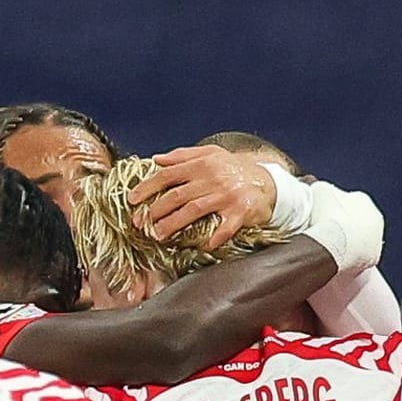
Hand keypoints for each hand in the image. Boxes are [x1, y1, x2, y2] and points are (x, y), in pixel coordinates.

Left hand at [129, 146, 276, 249]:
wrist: (269, 183)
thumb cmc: (235, 170)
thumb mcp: (211, 154)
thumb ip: (183, 155)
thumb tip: (157, 159)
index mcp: (202, 164)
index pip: (168, 175)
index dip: (147, 187)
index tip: (132, 200)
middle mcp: (212, 178)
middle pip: (177, 195)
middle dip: (155, 211)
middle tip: (141, 224)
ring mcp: (226, 196)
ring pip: (193, 211)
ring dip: (173, 225)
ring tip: (158, 235)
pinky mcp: (241, 211)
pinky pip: (225, 227)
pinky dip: (215, 237)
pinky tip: (205, 246)